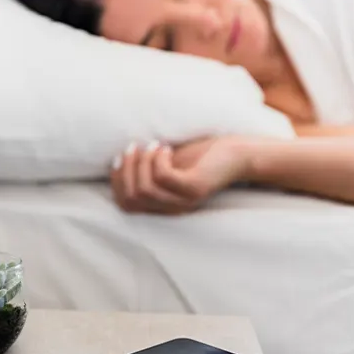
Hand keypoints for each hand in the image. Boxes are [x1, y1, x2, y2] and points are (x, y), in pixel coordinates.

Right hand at [110, 136, 250, 214]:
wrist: (237, 156)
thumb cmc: (200, 159)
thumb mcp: (167, 165)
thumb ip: (146, 170)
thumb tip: (119, 160)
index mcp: (162, 207)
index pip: (126, 204)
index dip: (116, 181)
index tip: (118, 158)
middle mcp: (171, 209)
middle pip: (132, 197)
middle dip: (126, 169)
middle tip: (133, 147)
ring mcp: (184, 201)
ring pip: (146, 188)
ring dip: (142, 162)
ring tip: (152, 145)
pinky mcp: (195, 189)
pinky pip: (164, 176)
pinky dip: (158, 159)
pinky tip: (166, 148)